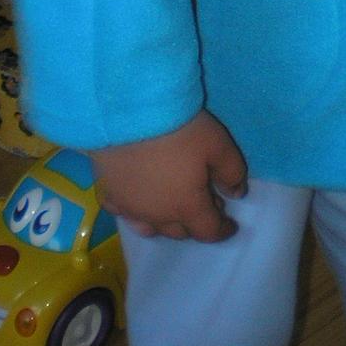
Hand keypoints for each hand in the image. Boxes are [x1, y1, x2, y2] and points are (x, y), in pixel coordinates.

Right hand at [91, 110, 247, 241]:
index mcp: (187, 207)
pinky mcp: (108, 194)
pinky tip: (139, 200)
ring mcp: (130, 207)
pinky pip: (123, 213)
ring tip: (174, 205)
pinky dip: (136, 212)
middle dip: (197, 222)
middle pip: (180, 231)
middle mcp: (157, 216)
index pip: (208, 230)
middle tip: (208, 204)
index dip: (222, 230)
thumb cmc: (179, 129)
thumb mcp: (218, 144)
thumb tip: (237, 194)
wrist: (128, 115)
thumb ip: (232, 172)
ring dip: (167, 222)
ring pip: (150, 228)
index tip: (231, 226)